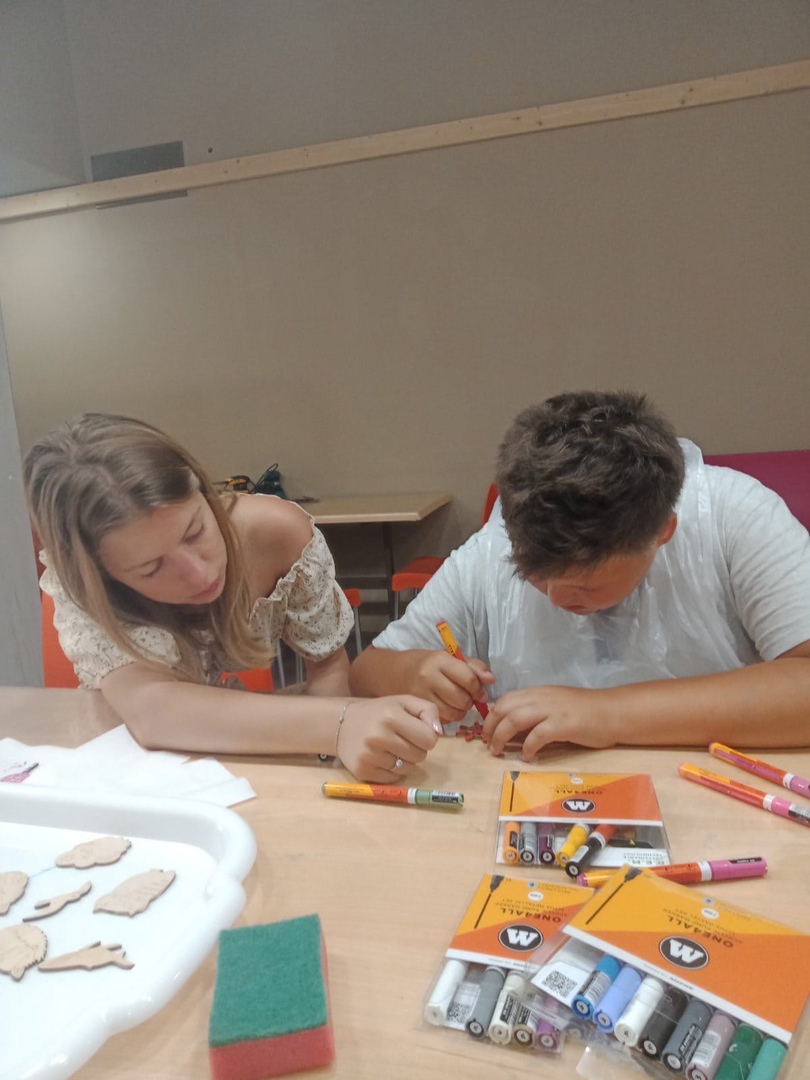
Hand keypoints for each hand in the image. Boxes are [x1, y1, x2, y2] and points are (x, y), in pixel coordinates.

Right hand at [336, 696, 441, 781]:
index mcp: (391, 716)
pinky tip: (382, 758)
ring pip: (408, 769)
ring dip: (405, 760)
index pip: (429, 739)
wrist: (341, 724)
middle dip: (416, 748)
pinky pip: (393, 778)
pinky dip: (392, 771)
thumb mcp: (403, 702)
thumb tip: (438, 732)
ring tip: (392, 748)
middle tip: (402, 739)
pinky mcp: (363, 772)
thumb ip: (427, 710)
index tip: (416, 731)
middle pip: (420, 755)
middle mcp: (378, 736)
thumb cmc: (378, 712)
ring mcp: (369, 756)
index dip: (427, 736)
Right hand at [409, 651, 495, 723]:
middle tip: (467, 697)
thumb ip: (474, 667)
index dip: (478, 687)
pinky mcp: (417, 711)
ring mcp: (421, 696)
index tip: (479, 690)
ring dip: (461, 711)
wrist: (396, 673)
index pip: (468, 678)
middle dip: (470, 701)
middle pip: (462, 699)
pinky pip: (443, 721)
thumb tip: (491, 680)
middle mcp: (428, 678)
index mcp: (439, 661)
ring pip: (454, 713)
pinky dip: (450, 717)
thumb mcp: (450, 658)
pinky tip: (446, 707)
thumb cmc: (429, 664)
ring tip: (457, 702)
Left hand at [482, 686, 618, 758]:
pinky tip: (527, 757)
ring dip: (501, 736)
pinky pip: (537, 735)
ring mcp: (552, 710)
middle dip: (491, 727)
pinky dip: (528, 747)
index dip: (492, 716)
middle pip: (505, 708)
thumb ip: (535, 715)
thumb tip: (513, 731)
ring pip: (515, 718)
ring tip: (498, 751)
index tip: (487, 732)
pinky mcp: (563, 724)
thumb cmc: (586, 712)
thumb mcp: (555, 708)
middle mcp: (541, 698)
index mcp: (538, 693)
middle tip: (488, 744)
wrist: (613, 712)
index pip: (506, 700)